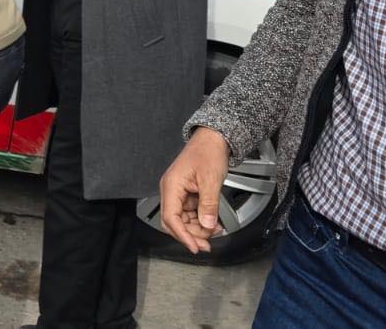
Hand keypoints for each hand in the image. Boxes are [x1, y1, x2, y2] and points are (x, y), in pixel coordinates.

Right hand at [158, 127, 230, 253]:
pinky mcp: (187, 193)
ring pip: (183, 219)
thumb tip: (207, 225)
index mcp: (171, 186)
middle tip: (206, 245)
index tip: (195, 246)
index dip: (182, 235)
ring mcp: (178, 192)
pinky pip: (190, 212)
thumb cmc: (208, 152)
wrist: (213, 138)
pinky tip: (212, 224)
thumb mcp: (211, 180)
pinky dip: (201, 220)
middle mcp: (171, 190)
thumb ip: (208, 205)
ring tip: (214, 232)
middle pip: (174, 221)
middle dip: (190, 234)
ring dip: (197, 229)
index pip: (171, 218)